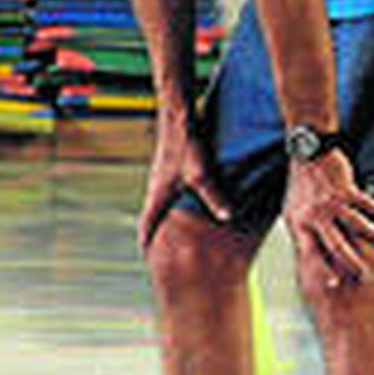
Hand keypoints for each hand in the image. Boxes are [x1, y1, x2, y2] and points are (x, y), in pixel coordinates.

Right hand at [138, 119, 231, 250]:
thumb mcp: (200, 172)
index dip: (147, 244)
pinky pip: (171, 195)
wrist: (177, 115)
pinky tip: (192, 207)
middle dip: (157, 237)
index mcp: (158, 194)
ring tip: (177, 237)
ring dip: (167, 222)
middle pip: (153, 219)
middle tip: (162, 254)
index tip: (149, 260)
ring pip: (162, 207)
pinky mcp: (172, 169)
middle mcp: (157, 189)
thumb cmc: (185, 142)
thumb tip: (227, 217)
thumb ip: (213, 196)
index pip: (147, 226)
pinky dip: (176, 207)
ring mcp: (163, 179)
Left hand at [283, 149, 373, 289]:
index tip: (334, 286)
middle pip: (337, 245)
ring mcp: (331, 202)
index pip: (311, 253)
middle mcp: (315, 215)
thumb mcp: (292, 212)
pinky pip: (368, 204)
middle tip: (367, 277)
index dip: (322, 270)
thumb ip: (301, 233)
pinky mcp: (345, 189)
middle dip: (353, 263)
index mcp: (300, 224)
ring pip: (358, 225)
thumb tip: (306, 256)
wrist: (308, 155)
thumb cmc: (300, 187)